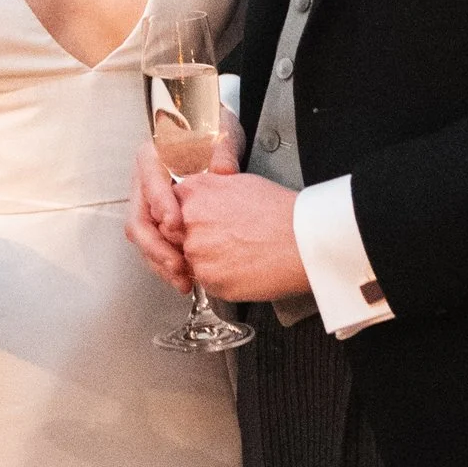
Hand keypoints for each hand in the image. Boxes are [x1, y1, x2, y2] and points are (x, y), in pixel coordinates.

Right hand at [124, 106, 243, 293]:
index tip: (175, 224)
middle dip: (156, 246)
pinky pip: (156, 246)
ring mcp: (149, 205)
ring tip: (183, 280)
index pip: (149, 182)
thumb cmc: (212, 130)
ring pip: (144, 239)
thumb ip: (221, 149)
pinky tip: (185, 278)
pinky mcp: (159, 223)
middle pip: (138, 219)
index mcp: (152, 157)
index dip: (160, 205)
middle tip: (178, 264)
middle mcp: (144, 183)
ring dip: (161, 262)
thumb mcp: (220, 130)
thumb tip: (223, 170)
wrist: (213, 135)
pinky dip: (167, 264)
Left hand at [175, 171, 307, 302]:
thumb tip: (201, 199)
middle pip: (173, 237)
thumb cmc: (280, 211)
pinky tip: (241, 268)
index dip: (179, 220)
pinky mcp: (209, 280)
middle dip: (189, 242)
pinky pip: (204, 282)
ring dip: (205, 262)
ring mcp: (196, 252)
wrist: (302, 240)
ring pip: (187, 262)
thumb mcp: (239, 183)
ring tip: (235, 255)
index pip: (165, 209)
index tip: (191, 226)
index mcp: (195, 191)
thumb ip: (209, 191)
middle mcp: (188, 221)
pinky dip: (219, 279)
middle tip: (219, 243)